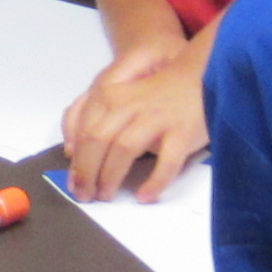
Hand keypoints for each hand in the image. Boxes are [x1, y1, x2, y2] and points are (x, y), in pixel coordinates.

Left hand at [61, 47, 205, 200]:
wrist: (201, 75)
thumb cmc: (154, 94)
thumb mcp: (119, 98)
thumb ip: (92, 117)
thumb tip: (70, 152)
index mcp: (109, 96)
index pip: (83, 131)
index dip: (75, 161)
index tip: (73, 183)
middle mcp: (129, 104)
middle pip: (97, 141)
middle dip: (87, 173)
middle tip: (86, 195)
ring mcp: (156, 117)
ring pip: (124, 149)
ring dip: (111, 177)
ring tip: (107, 196)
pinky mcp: (182, 131)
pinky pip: (166, 162)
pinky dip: (153, 182)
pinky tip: (144, 196)